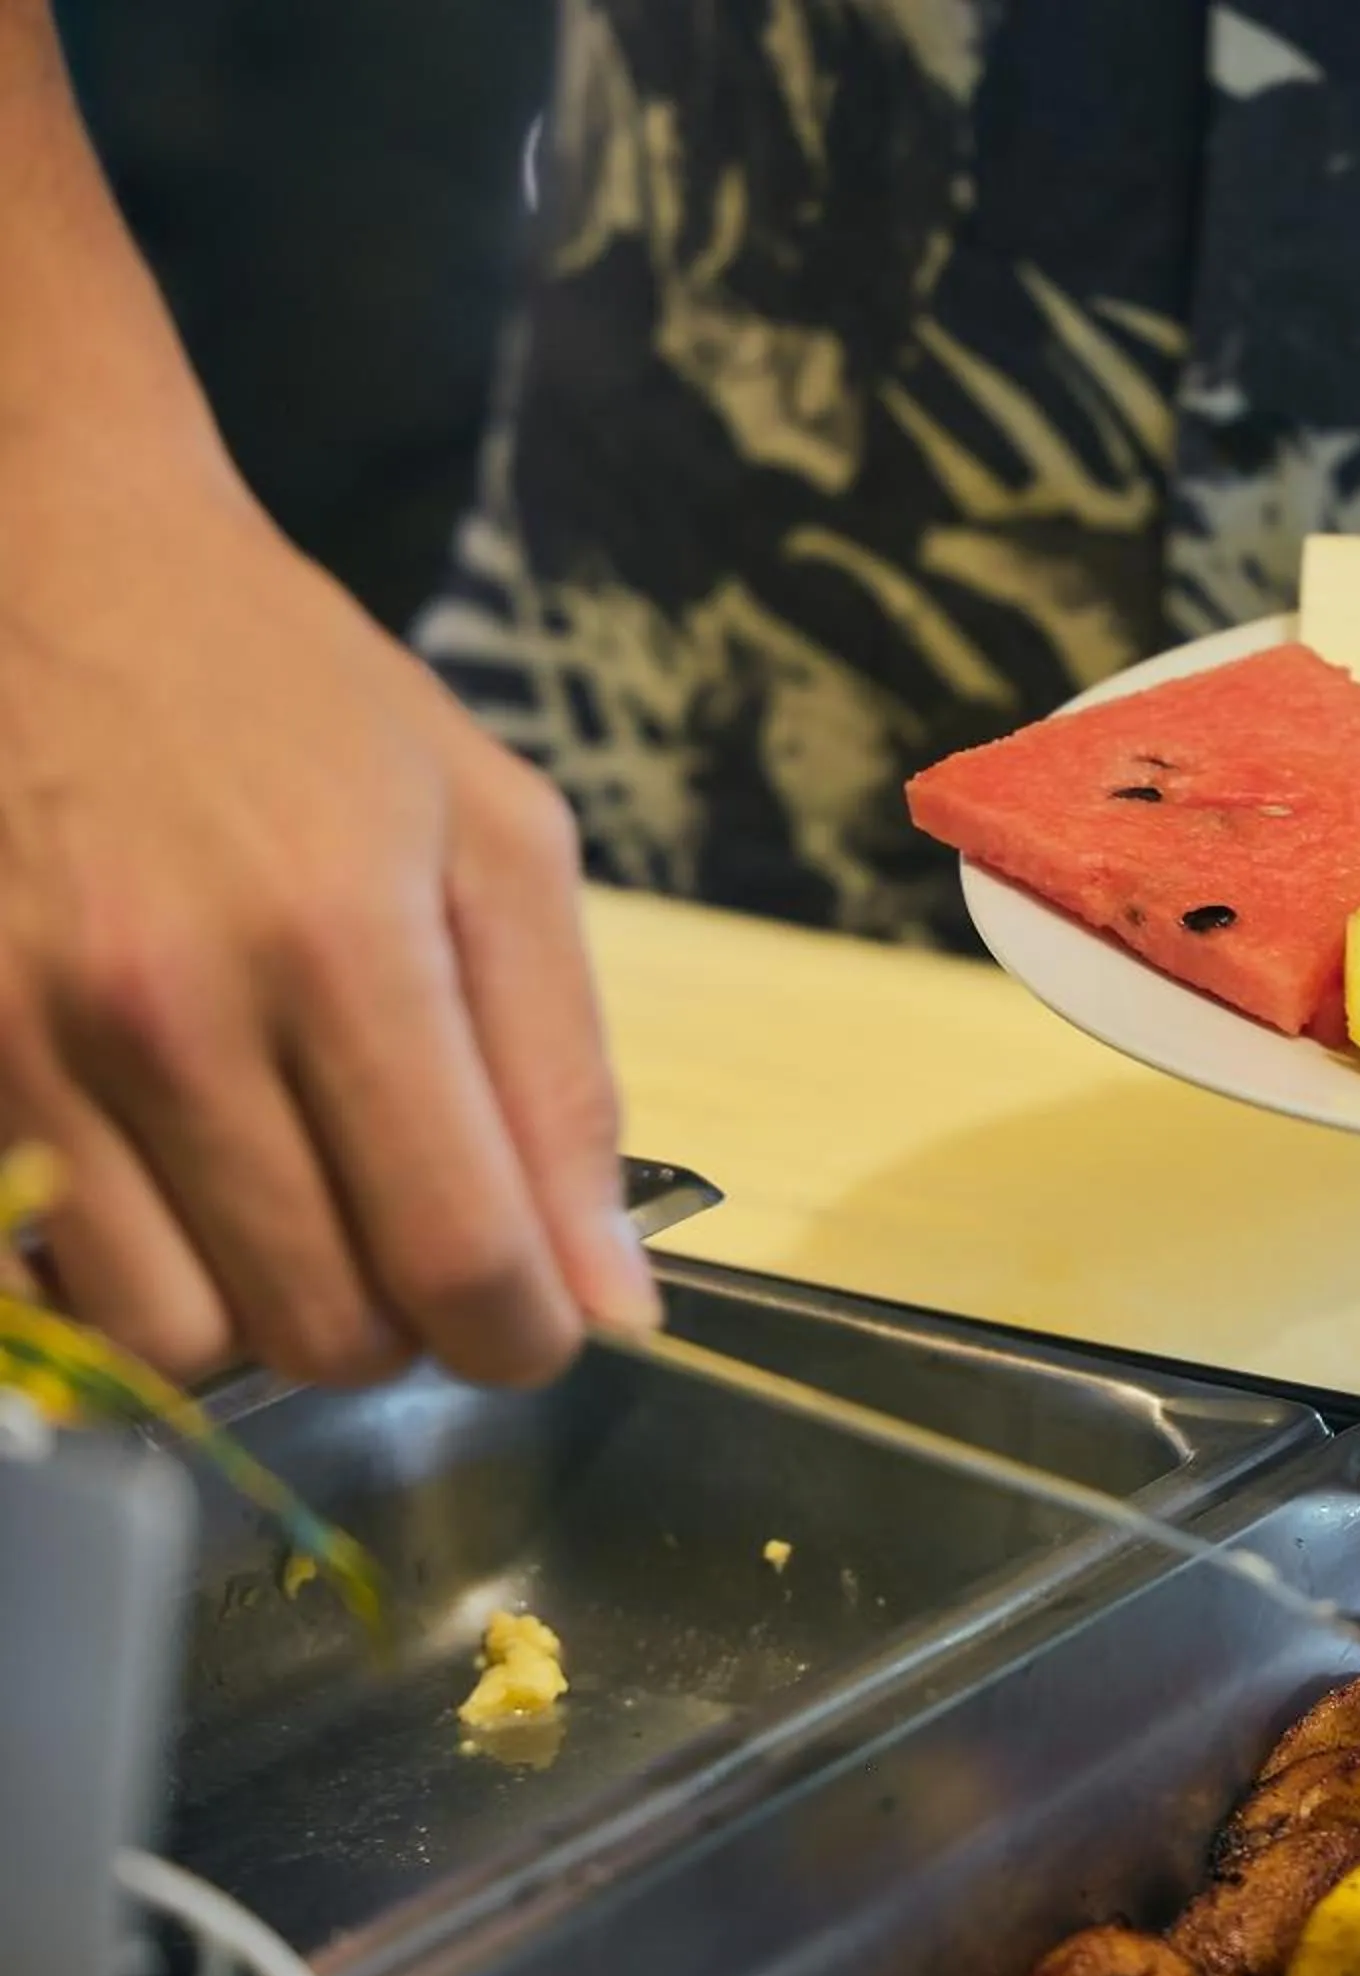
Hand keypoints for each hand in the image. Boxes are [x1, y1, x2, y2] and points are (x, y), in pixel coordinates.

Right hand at [0, 432, 655, 1386]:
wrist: (49, 562)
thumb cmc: (297, 701)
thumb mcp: (495, 839)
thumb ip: (564, 1074)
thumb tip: (608, 1295)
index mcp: (346, 943)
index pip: (460, 1258)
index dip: (520, 1336)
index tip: (530, 1322)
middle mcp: (171, 1008)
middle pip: (319, 1327)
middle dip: (395, 1323)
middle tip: (402, 1233)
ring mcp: (24, 1040)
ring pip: (167, 1338)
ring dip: (249, 1315)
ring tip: (280, 1204)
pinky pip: (26, 1292)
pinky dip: (108, 1286)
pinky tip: (160, 1195)